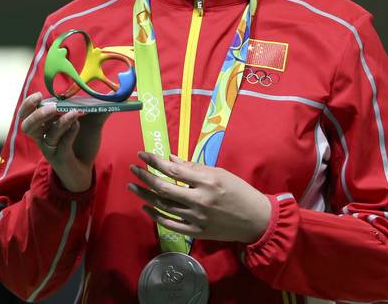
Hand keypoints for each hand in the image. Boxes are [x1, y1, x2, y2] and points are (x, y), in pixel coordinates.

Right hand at [18, 92, 109, 192]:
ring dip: (59, 123)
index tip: (39, 94)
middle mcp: (43, 138)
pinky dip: (70, 133)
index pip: (26, 114)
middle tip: (51, 106)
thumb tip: (113, 94)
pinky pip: (62, 145)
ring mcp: (52, 149)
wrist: (86, 170)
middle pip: (27, 126)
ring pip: (47, 136)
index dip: (28, 104)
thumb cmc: (82, 143)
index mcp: (44, 126)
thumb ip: (98, 108)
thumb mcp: (91, 123)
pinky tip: (78, 125)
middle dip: (36, 114)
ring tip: (73, 113)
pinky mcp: (61, 159)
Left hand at [127, 151, 271, 243]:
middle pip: (164, 188)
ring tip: (133, 187)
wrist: (254, 219)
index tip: (142, 155)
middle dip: (145, 177)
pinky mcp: (196, 232)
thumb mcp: (219, 173)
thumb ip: (194, 167)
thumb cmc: (238, 191)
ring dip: (145, 196)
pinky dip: (156, 215)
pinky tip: (146, 207)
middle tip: (133, 169)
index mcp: (207, 182)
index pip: (173, 171)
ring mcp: (196, 218)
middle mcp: (199, 200)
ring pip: (163, 206)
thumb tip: (170, 160)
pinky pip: (170, 224)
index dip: (155, 162)